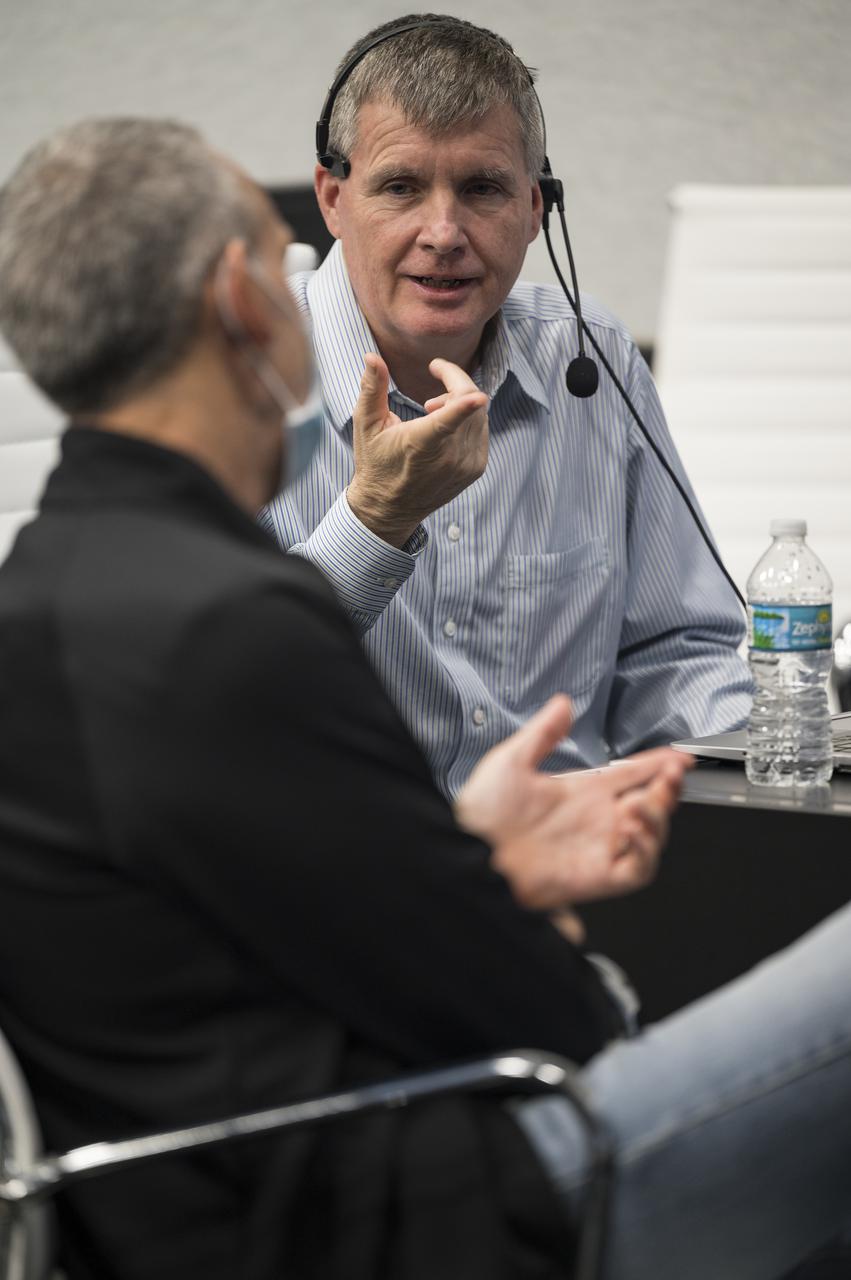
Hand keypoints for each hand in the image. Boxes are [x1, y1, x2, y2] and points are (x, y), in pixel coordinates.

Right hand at [346, 353, 487, 546]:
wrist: (389, 507)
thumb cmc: (375, 462)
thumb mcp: (366, 424)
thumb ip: (371, 388)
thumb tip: (371, 356)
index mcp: (420, 445)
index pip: (447, 422)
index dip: (464, 405)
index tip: (477, 394)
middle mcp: (448, 458)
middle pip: (470, 403)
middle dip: (455, 382)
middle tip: (433, 384)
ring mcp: (465, 465)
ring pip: (480, 414)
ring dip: (461, 400)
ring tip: (433, 409)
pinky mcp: (476, 469)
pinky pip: (482, 429)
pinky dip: (469, 418)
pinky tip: (446, 427)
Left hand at [454, 695, 692, 911]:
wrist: (468, 851)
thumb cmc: (481, 813)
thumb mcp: (511, 761)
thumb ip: (543, 732)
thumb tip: (563, 704)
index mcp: (582, 792)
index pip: (632, 775)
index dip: (658, 764)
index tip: (678, 754)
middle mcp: (596, 820)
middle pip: (652, 804)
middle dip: (669, 788)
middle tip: (672, 773)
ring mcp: (598, 848)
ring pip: (651, 835)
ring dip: (658, 817)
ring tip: (643, 803)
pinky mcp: (597, 876)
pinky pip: (637, 870)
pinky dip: (645, 850)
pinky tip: (632, 829)